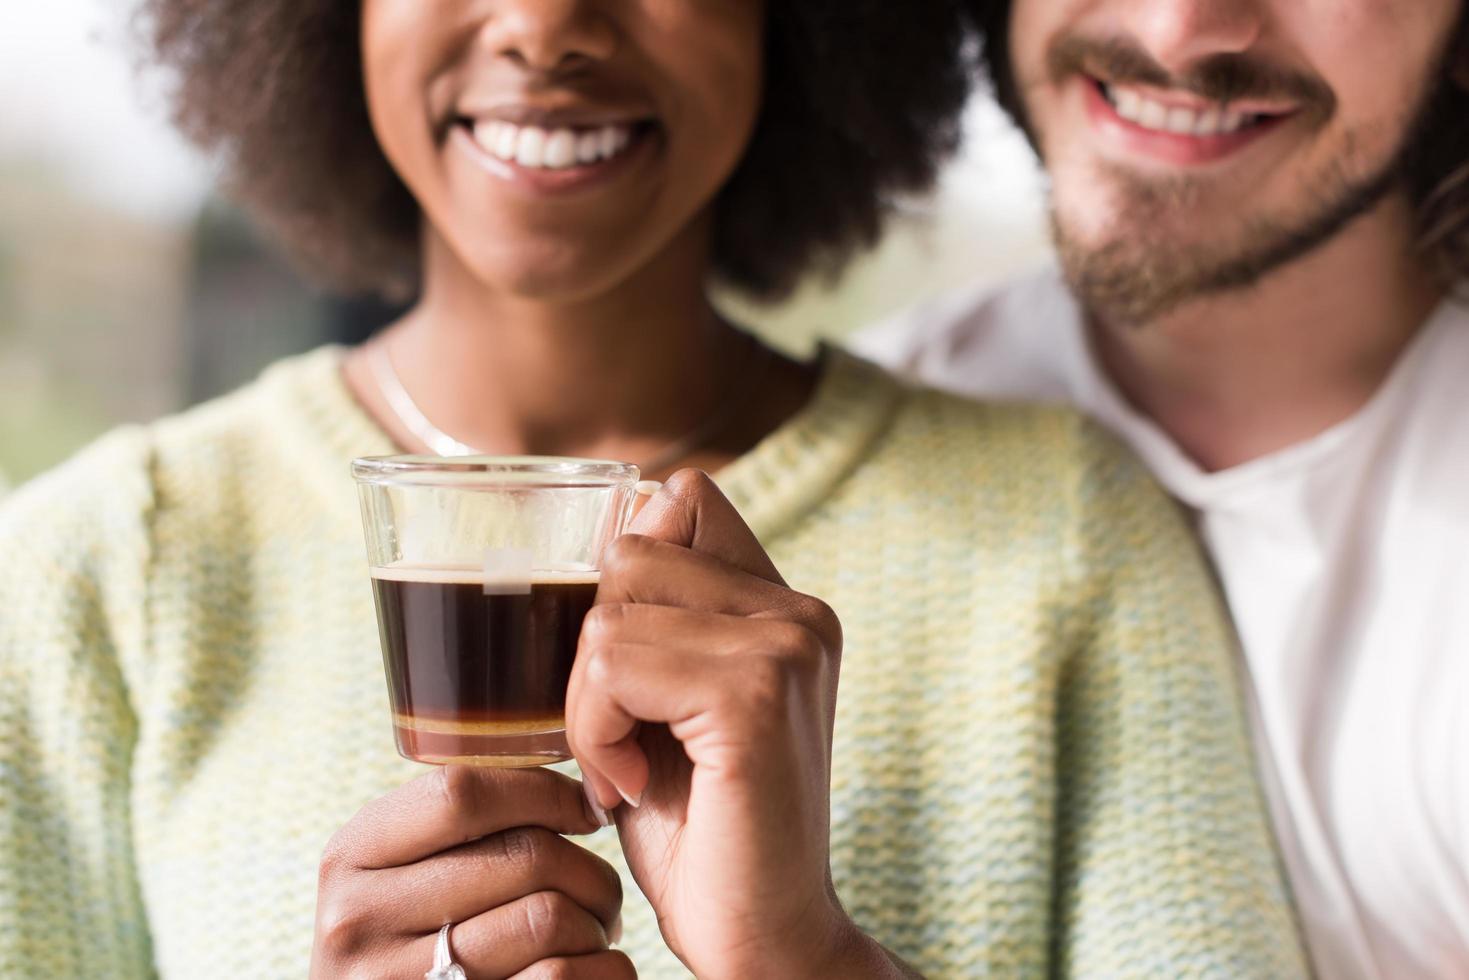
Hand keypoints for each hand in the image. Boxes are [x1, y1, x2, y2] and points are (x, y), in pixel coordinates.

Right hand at [310, 766, 633, 979]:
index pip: (462, 792)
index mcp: (350, 856)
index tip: (587, 810)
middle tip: (604, 893)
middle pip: (521, 856)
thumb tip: (568, 780)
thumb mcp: (393, 880)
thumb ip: (448, 829)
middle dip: (589, 869)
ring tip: (592, 934)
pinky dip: (600, 969)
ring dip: (595, 925)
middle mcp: (357, 919)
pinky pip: (557, 979)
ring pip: (546, 918)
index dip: (545, 791)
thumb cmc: (405, 947)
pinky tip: (591, 968)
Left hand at [565, 470, 856, 978]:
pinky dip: (595, 732)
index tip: (628, 668)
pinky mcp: (754, 694)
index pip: (681, 499)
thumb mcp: (670, 703)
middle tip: (623, 736)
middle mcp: (799, 612)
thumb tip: (617, 521)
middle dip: (592, 650)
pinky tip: (636, 786)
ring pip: (609, 611)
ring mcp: (785, 646)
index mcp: (787, 607)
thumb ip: (657, 617)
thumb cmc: (702, 827)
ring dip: (587, 701)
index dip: (626, 570)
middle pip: (628, 553)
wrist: (763, 937)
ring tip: (630, 766)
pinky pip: (611, 664)